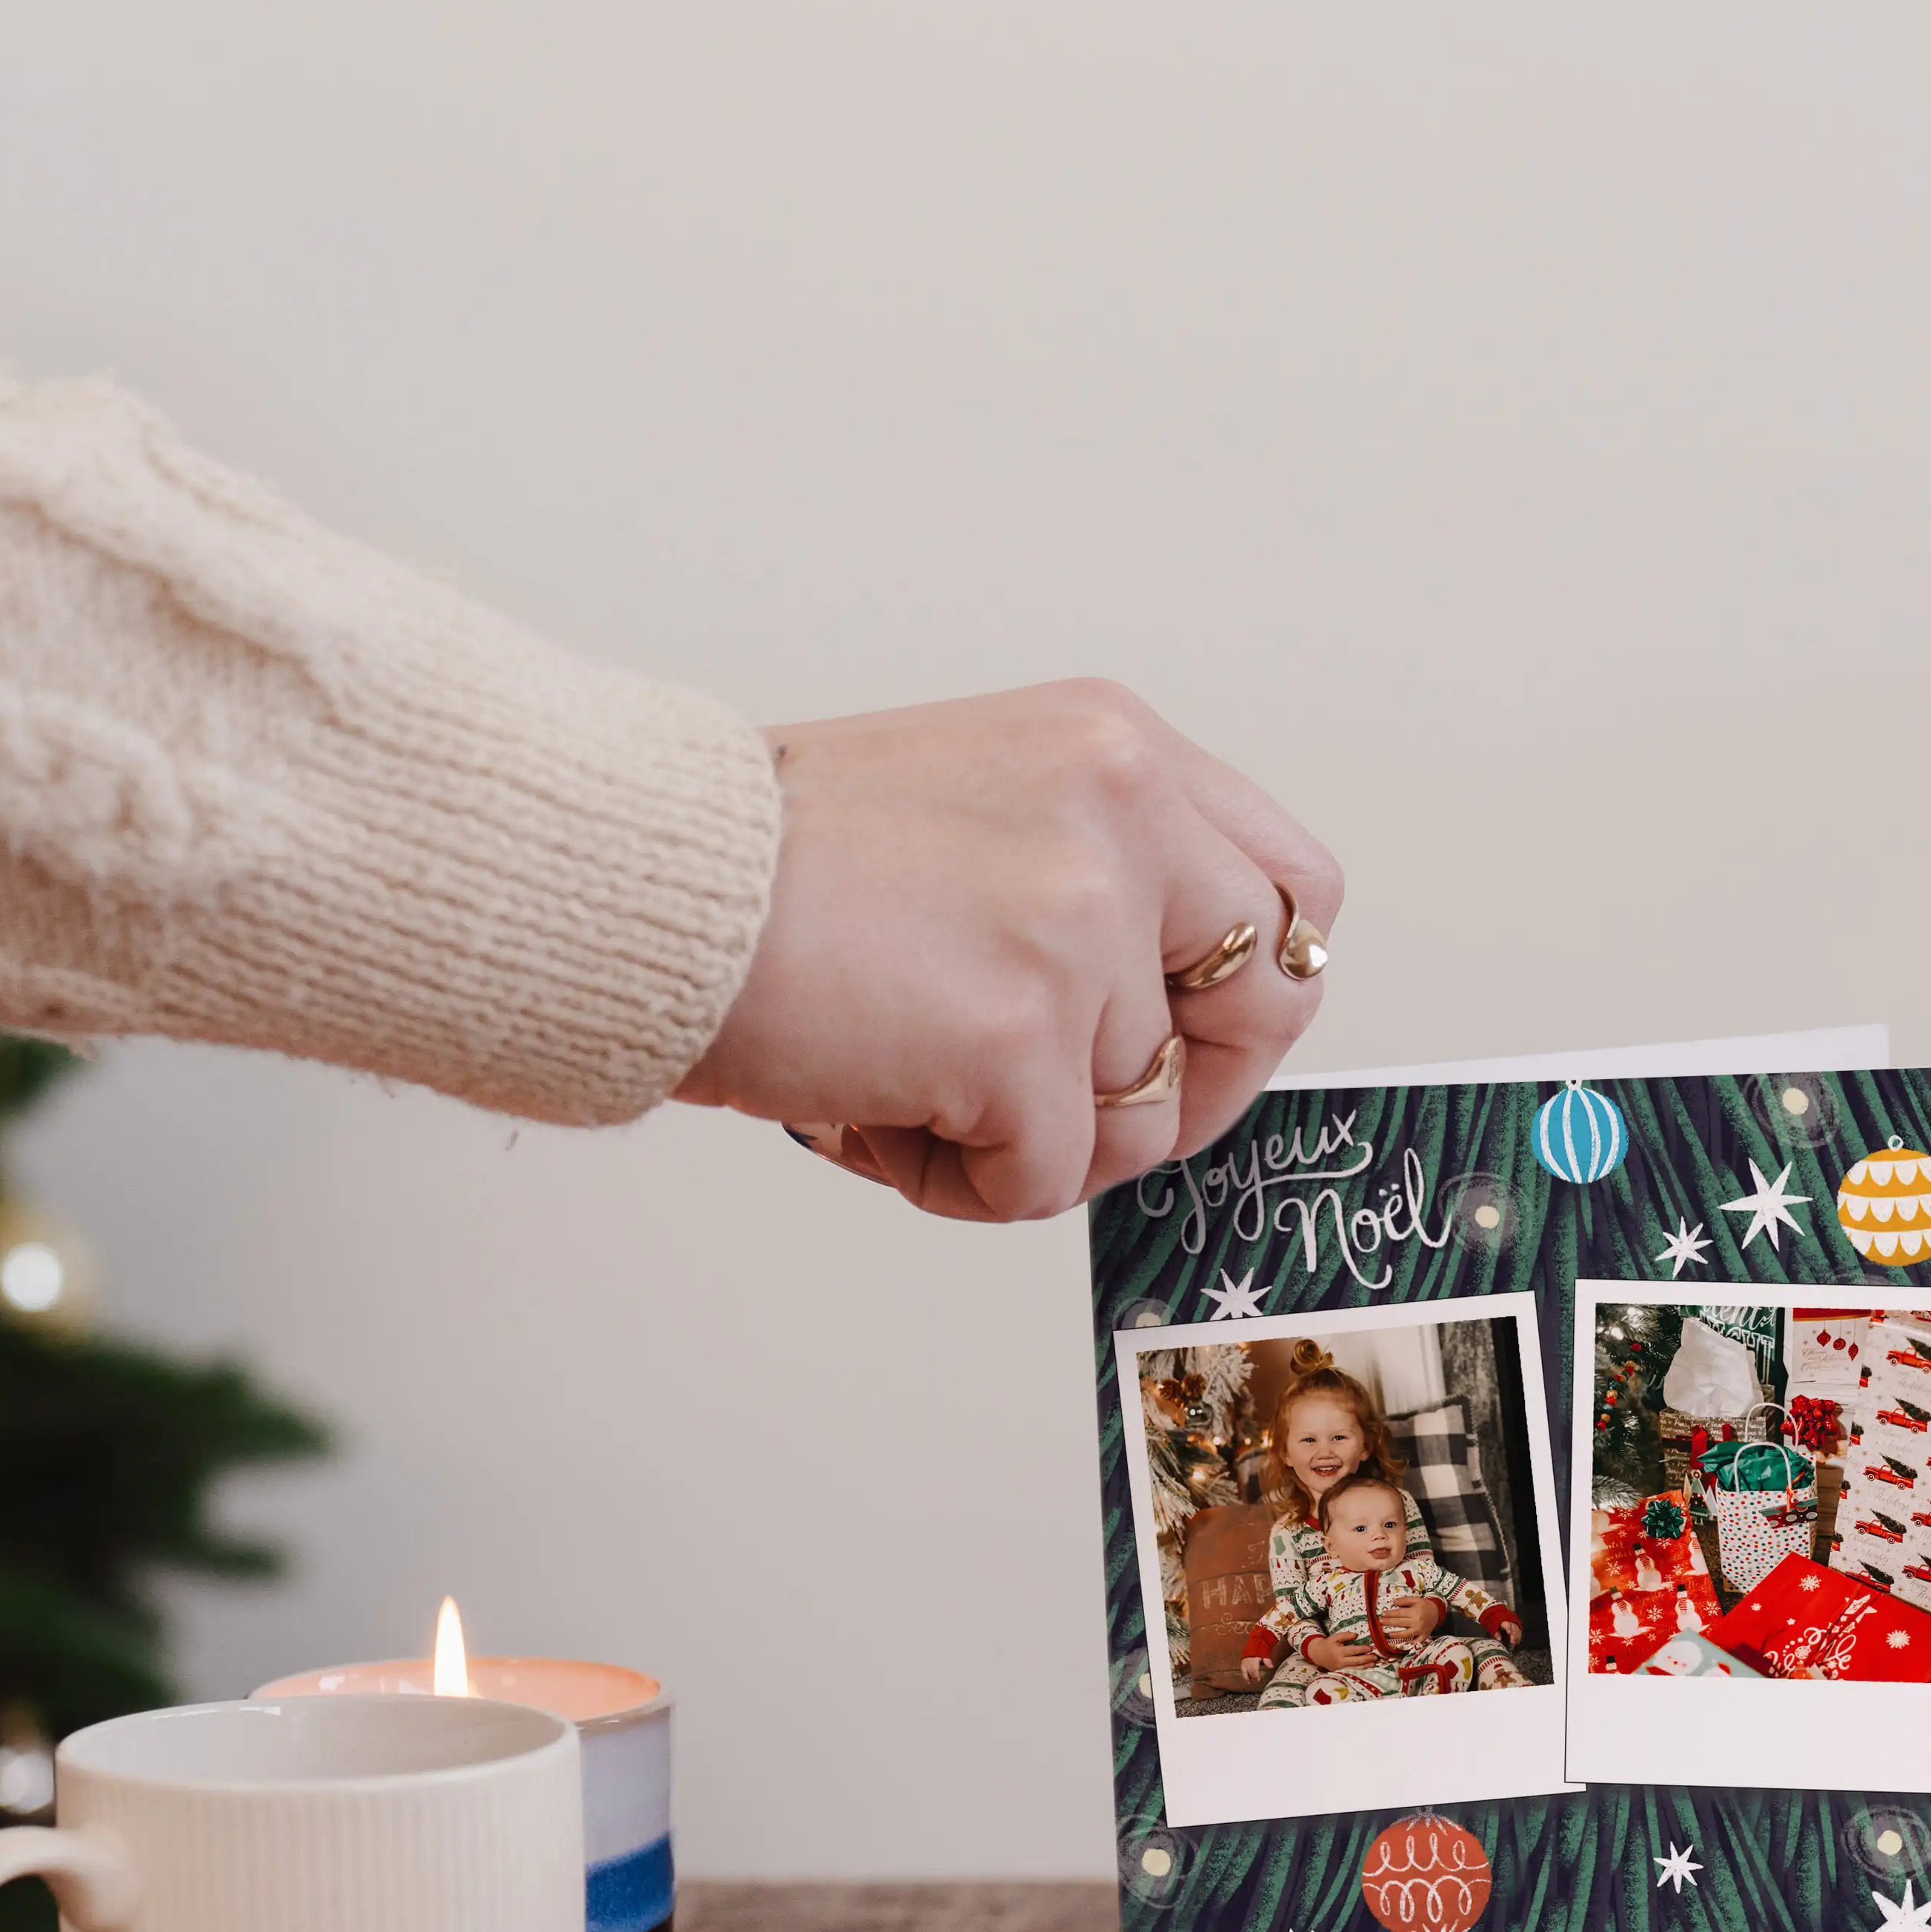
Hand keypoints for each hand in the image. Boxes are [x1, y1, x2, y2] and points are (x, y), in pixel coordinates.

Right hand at [677, 680, 1340, 1221]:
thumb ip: (1096, 876)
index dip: (1250, 993)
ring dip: (1028, 1139)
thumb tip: (1172, 1024)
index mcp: (1119, 747)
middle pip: (1265, 1005)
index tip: (1177, 1040)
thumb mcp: (982, 803)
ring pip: (1141, 1117)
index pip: (1292, 888)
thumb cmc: (772, 866)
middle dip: (1183, 1090)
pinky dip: (962, 1184)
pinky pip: (1050, 1182)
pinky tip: (868, 1116)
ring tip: (900, 1081)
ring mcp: (1079, 919)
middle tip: (1069, 1114)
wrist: (638, 881)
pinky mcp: (1018, 1032)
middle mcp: (1123, 811)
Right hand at [1308, 1632, 1378, 1670]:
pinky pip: (1353, 1671)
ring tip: (1374, 1663)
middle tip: (1375, 1656)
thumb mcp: (1335, 1637)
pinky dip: (1361, 1669)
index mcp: (1338, 1651)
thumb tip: (1356, 1635)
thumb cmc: (1328, 1644)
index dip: (1362, 1650)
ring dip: (1366, 1666)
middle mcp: (1340, 1661)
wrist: (1318, 1655)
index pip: (1353, 1651)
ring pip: (1355, 1668)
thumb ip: (1345, 1635)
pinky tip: (1367, 1667)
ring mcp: (1341, 1668)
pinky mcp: (1341, 1671)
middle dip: (1367, 1659)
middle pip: (1356, 1661)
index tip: (1370, 1648)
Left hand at [1376, 1593, 1442, 1642]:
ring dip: (1397, 1634)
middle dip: (1390, 1622)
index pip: (1400, 1613)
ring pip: (1407, 1634)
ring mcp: (1420, 1630)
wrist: (1438, 1612)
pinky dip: (1410, 1643)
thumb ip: (1405, 1600)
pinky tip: (1402, 1643)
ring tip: (1389, 1634)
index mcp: (1415, 1612)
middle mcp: (1417, 1622)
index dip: (1390, 1614)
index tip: (1383, 1614)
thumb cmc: (1425, 1605)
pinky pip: (1416, 1642)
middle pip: (1401, 1622)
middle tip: (1381, 1622)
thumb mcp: (1416, 1599)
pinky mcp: (1424, 1636)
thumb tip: (1394, 1602)